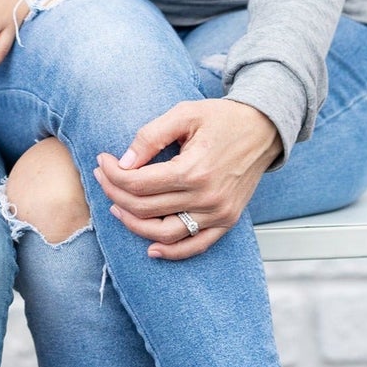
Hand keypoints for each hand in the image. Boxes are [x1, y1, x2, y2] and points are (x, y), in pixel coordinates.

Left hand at [94, 99, 282, 259]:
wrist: (263, 128)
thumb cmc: (223, 118)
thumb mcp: (184, 113)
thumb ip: (151, 136)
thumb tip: (123, 162)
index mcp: (193, 170)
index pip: (138, 183)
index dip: (113, 174)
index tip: (102, 161)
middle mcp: (206, 197)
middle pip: (145, 208)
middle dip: (115, 193)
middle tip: (103, 178)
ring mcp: (218, 213)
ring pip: (164, 233)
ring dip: (134, 224)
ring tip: (116, 207)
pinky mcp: (226, 221)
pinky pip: (195, 246)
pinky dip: (172, 252)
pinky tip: (151, 248)